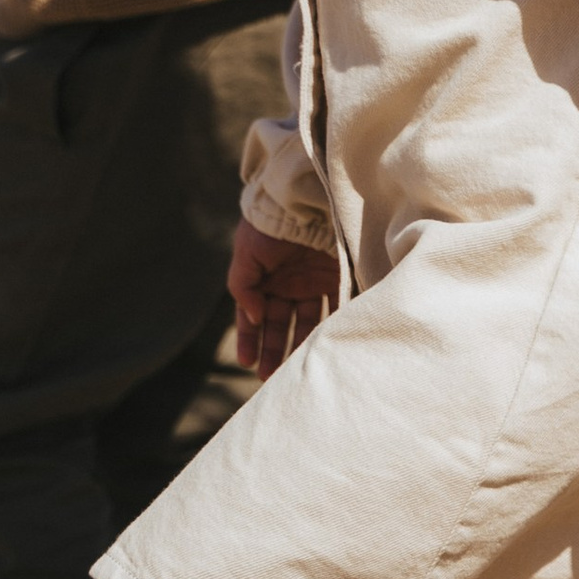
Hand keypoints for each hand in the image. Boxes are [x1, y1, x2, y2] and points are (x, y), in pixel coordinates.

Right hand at [229, 216, 339, 375]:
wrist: (302, 200)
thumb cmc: (269, 226)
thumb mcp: (246, 254)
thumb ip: (242, 287)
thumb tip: (252, 316)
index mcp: (263, 279)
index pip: (253, 317)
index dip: (249, 339)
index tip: (246, 363)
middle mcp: (288, 284)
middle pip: (280, 324)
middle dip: (274, 351)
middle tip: (269, 378)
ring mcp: (312, 282)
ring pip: (307, 322)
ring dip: (300, 346)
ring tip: (296, 370)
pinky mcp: (337, 277)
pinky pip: (335, 306)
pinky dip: (331, 325)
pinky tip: (327, 346)